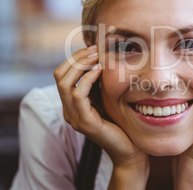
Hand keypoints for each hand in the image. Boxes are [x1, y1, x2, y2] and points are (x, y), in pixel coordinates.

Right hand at [53, 46, 148, 187]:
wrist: (130, 148)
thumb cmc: (121, 121)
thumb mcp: (107, 96)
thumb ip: (99, 82)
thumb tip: (100, 56)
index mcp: (72, 103)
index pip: (62, 73)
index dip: (75, 58)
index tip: (93, 47)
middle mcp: (69, 110)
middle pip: (59, 75)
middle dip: (77, 58)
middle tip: (95, 49)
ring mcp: (75, 117)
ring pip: (65, 83)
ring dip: (81, 65)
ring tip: (98, 56)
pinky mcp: (85, 123)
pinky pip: (78, 95)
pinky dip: (88, 78)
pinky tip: (100, 70)